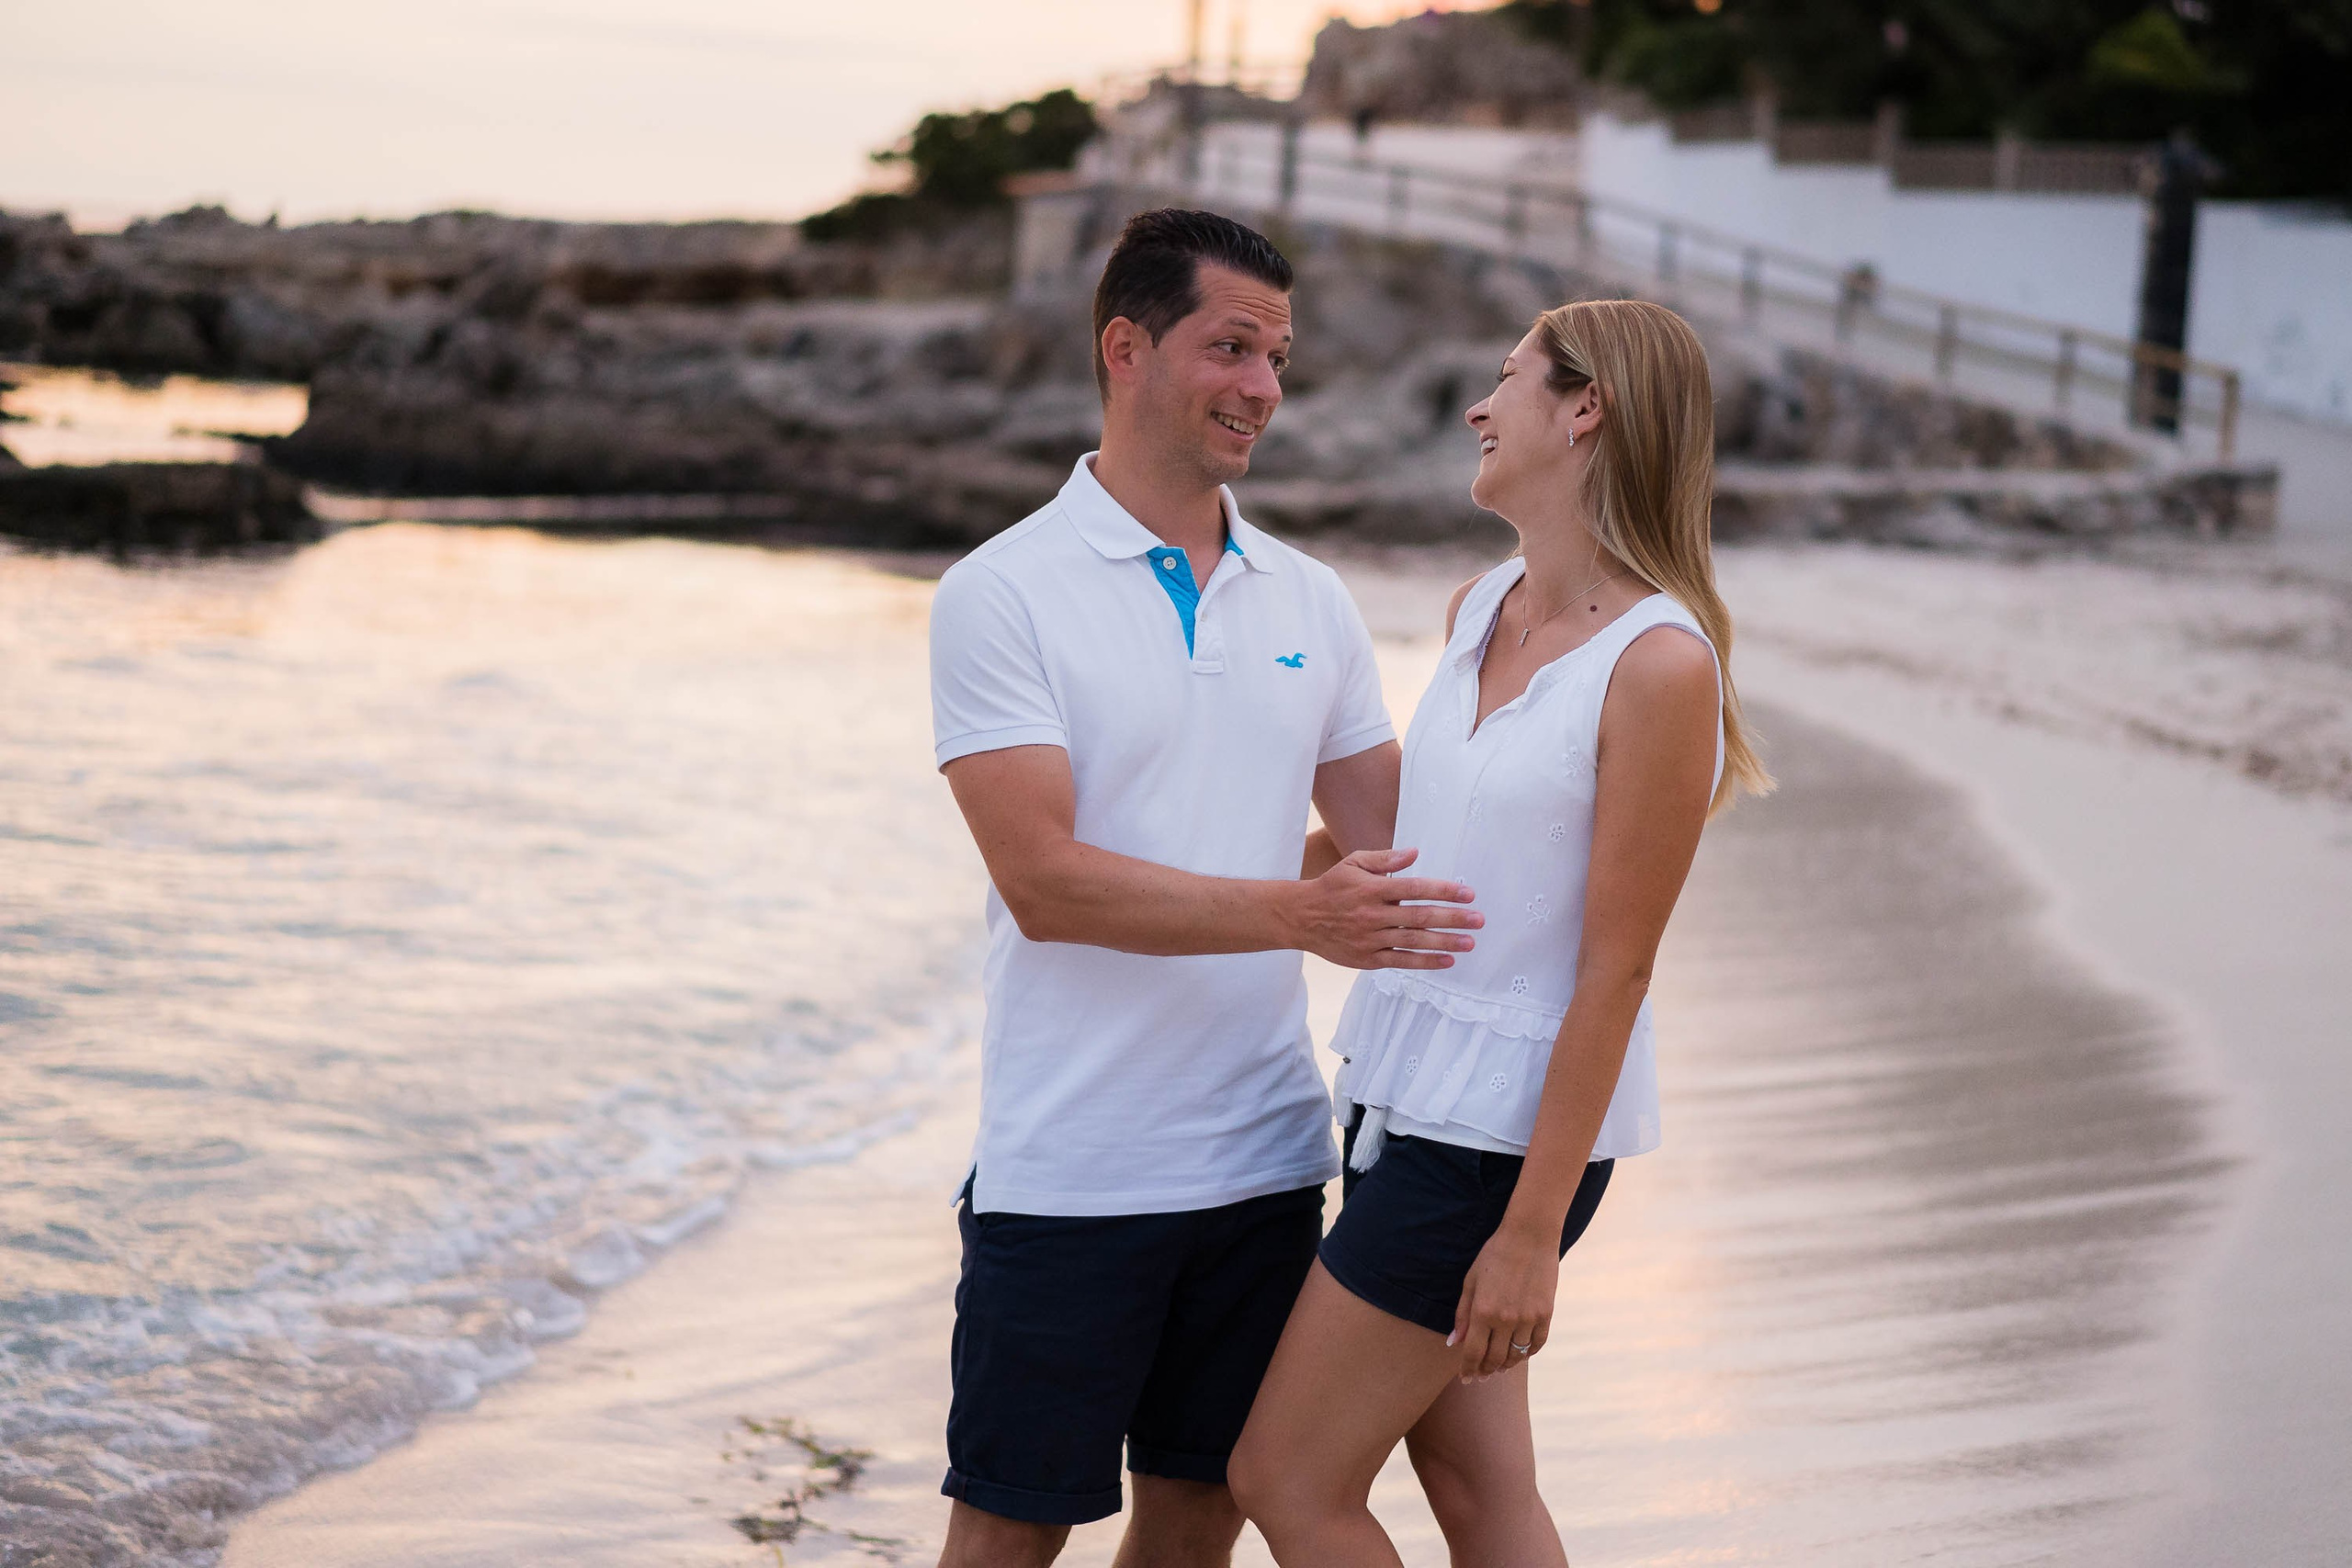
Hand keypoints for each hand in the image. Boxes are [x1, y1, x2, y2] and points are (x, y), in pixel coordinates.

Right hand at [1285, 848, 1480, 969]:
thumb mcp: (1354, 863)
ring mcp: (1371, 939)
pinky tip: (1447, 960)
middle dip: (1453, 918)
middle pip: (1420, 917)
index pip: (1414, 889)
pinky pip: (1401, 961)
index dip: (1443, 891)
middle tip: (1479, 920)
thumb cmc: (1332, 887)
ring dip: (1445, 942)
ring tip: (1470, 943)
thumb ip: (1385, 859)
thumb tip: (1415, 853)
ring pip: (1413, 941)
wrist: (1300, 917)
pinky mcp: (1367, 959)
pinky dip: (1425, 961)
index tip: (1468, 893)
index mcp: (1372, 889)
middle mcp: (1373, 915)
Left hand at [1447, 1220, 1557, 1379]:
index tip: (1465, 1378)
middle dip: (1486, 1371)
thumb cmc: (1494, 1255)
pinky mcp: (1546, 1314)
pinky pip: (1537, 1344)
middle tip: (1481, 1376)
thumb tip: (1453, 1342)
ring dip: (1506, 1365)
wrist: (1529, 1237)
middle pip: (1495, 1359)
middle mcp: (1505, 1319)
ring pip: (1516, 1355)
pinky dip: (1527, 1353)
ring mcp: (1528, 1318)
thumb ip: (1462, 1314)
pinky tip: (1519, 1353)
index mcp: (1483, 1311)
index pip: (1474, 1353)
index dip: (1468, 1369)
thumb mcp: (1471, 1281)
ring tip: (1499, 1367)